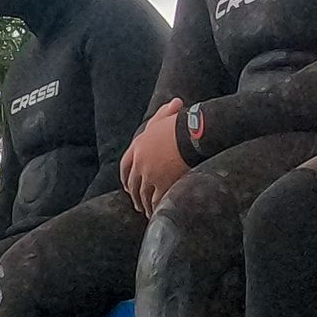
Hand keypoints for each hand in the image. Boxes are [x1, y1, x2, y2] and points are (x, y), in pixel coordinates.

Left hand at [121, 100, 187, 217]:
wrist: (191, 134)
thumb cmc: (181, 124)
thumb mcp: (168, 115)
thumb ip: (167, 112)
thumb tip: (175, 103)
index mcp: (138, 146)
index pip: (125, 165)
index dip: (125, 177)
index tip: (127, 186)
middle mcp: (140, 162)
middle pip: (133, 182)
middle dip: (134, 195)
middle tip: (137, 203)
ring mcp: (150, 174)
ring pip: (143, 194)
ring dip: (144, 204)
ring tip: (147, 212)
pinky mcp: (162, 183)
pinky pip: (156, 200)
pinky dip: (155, 208)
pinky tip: (157, 213)